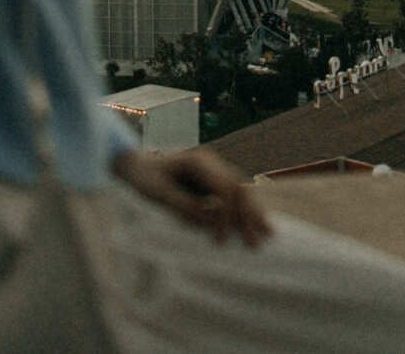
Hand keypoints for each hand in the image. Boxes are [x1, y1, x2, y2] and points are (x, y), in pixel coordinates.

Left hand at [113, 148, 271, 246]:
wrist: (135, 166)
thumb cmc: (144, 179)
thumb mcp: (159, 193)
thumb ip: (184, 204)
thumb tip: (212, 217)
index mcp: (198, 161)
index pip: (223, 187)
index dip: (226, 215)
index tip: (221, 241)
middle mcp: (211, 163)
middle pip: (238, 186)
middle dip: (249, 214)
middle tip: (258, 242)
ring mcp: (214, 170)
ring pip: (241, 189)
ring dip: (253, 212)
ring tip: (268, 233)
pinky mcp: (213, 181)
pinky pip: (235, 193)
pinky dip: (246, 209)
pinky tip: (258, 222)